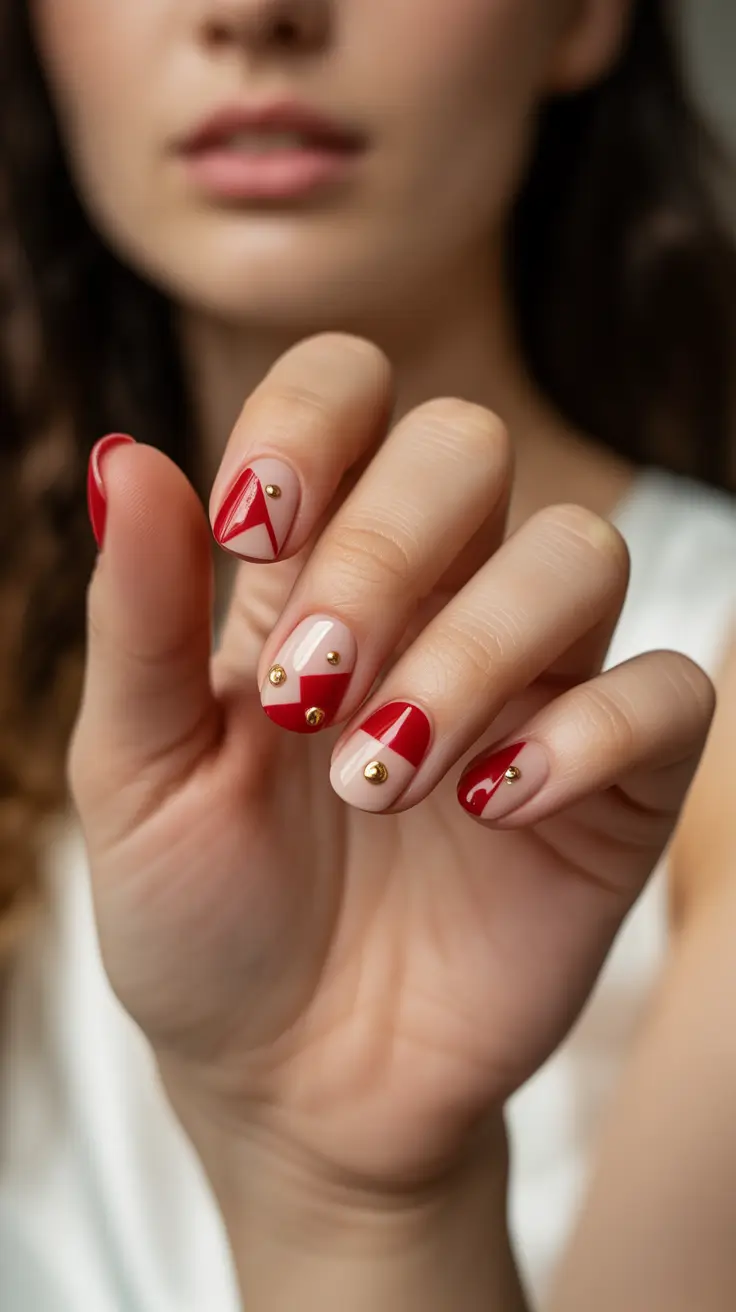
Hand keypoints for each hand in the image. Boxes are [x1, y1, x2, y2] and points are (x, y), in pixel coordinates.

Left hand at [70, 334, 712, 1193]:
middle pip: (469, 445)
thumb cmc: (203, 918)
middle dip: (384, 551)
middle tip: (307, 697)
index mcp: (311, 574)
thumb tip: (126, 457)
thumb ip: (138, 618)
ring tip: (382, 782)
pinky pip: (665, 693)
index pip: (350, 390)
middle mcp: (434, 602)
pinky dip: (582, 736)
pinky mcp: (616, 782)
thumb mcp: (138, 773)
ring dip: (472, 654)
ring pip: (579, 551)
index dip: (311, 420)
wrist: (288, 1082)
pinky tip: (490, 810)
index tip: (252, 528)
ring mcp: (536, 685)